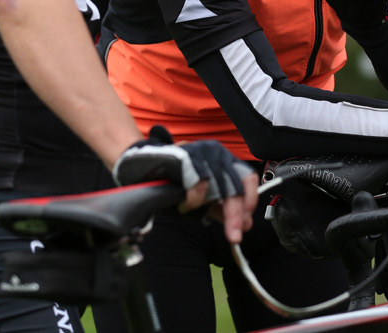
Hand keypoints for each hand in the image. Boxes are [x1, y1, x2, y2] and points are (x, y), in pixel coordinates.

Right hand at [111, 125, 258, 243]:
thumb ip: (220, 208)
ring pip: (220, 186)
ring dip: (206, 207)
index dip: (250, 202)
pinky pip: (199, 184)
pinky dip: (193, 200)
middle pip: (236, 186)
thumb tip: (245, 224)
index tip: (245, 225)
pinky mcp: (188, 155)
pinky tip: (183, 203)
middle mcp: (217, 153)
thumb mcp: (199, 198)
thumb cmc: (168, 181)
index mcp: (223, 161)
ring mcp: (203, 152)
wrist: (138, 164)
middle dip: (236, 214)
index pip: (247, 179)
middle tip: (234, 236)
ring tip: (188, 210)